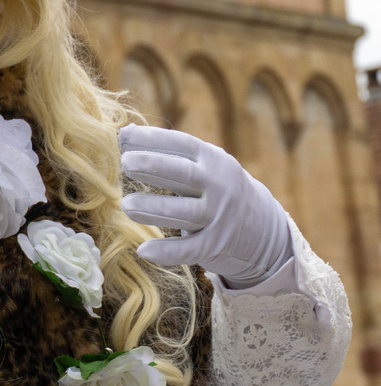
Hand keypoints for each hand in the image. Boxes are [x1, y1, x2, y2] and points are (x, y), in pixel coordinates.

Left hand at [119, 124, 291, 287]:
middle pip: (184, 175)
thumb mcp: (203, 164)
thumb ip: (169, 153)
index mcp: (212, 160)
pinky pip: (189, 249)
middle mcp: (218, 186)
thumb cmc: (215, 188)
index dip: (154, 140)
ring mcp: (218, 216)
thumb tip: (125, 134)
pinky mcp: (215, 245)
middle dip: (155, 166)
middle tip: (126, 162)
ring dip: (154, 208)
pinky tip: (144, 250)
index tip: (124, 138)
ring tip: (127, 204)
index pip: (183, 145)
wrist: (261, 226)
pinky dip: (168, 251)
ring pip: (184, 212)